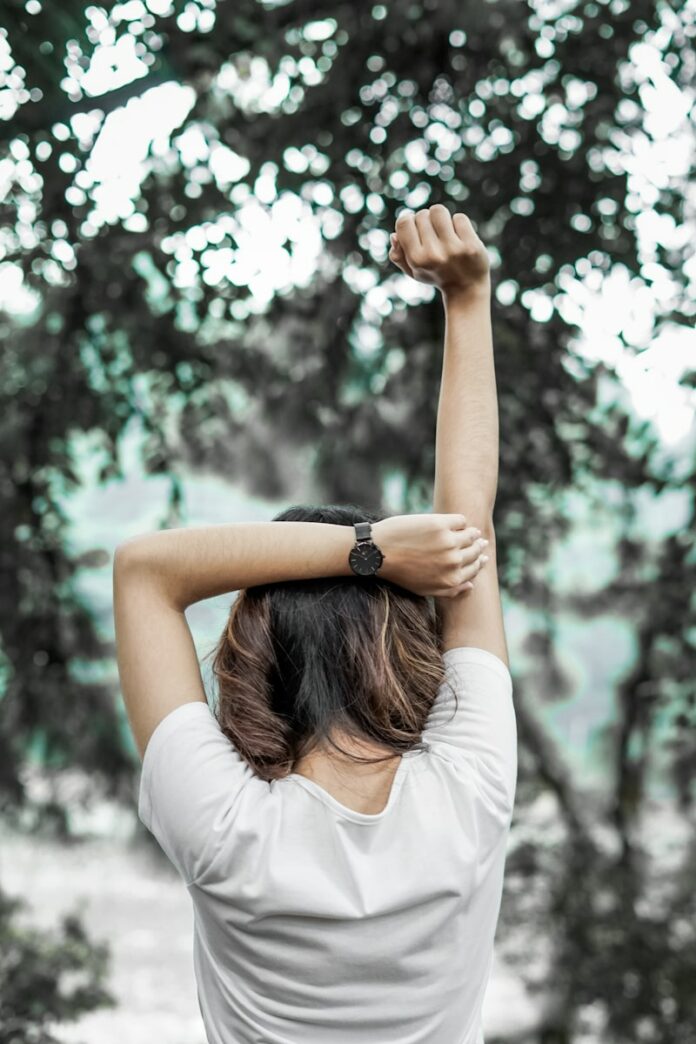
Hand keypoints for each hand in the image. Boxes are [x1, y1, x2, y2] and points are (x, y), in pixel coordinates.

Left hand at [371, 513, 488, 597]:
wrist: (378, 552)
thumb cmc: (399, 572)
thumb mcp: (424, 590)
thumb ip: (450, 590)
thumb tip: (471, 585)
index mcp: (451, 580)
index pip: (475, 569)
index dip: (479, 561)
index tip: (482, 555)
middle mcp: (453, 562)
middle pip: (475, 551)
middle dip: (479, 547)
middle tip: (480, 541)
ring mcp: (449, 542)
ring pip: (471, 535)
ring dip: (472, 533)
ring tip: (471, 531)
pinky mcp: (441, 524)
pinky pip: (460, 520)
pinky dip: (460, 521)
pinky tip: (455, 523)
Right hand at [388, 204, 489, 297]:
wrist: (466, 289)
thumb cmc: (436, 275)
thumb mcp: (414, 271)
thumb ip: (398, 256)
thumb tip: (394, 236)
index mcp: (416, 260)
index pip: (404, 222)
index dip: (409, 221)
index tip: (416, 228)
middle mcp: (433, 254)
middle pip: (422, 214)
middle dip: (427, 220)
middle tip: (434, 234)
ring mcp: (453, 249)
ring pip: (439, 211)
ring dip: (441, 217)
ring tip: (445, 230)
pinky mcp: (471, 245)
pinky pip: (459, 218)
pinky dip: (458, 224)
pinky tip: (459, 236)